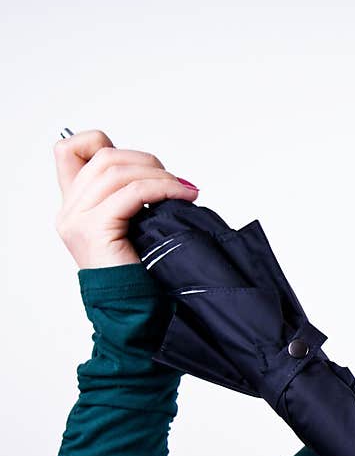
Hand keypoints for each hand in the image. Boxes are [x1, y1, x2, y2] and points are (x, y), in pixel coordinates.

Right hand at [53, 129, 199, 268]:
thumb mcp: (133, 227)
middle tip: (176, 182)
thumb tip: (158, 172)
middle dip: (147, 162)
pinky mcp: (95, 230)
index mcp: (75, 206)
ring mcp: (78, 220)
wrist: (136, 312)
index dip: (103, 142)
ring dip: (160, 175)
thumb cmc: (142, 274)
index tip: (141, 165)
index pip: (69, 150)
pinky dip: (163, 189)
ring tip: (185, 191)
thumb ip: (130, 199)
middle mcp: (69, 210)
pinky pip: (132, 193)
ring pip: (117, 170)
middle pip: (104, 156)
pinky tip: (184, 197)